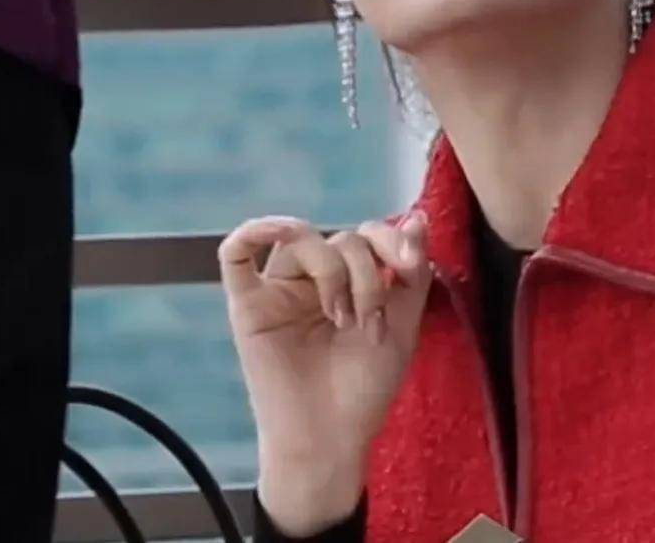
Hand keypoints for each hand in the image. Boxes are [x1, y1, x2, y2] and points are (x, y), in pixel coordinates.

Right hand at [218, 210, 431, 529]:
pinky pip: (235, 256)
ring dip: (334, 271)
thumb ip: (410, 270)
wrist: (333, 438)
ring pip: (301, 240)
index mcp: (351, 278)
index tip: (409, 265)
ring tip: (343, 318)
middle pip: (341, 239)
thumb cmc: (366, 386)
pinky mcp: (248, 306)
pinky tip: (276, 230)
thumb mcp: (404, 322)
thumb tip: (419, 216)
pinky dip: (251, 232)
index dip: (392, 239)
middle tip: (371, 322)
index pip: (368, 234)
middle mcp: (314, 278)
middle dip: (366, 275)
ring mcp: (279, 289)